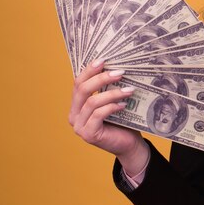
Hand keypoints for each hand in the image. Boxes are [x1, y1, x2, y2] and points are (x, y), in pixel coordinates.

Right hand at [68, 59, 147, 174]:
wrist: (129, 144)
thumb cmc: (122, 122)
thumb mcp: (112, 102)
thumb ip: (106, 89)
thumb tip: (114, 66)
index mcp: (77, 105)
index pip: (78, 83)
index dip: (89, 70)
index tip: (103, 59)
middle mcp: (74, 115)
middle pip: (82, 90)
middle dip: (101, 78)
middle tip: (120, 72)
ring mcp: (79, 126)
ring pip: (92, 102)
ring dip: (112, 93)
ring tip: (129, 90)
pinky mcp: (88, 134)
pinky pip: (98, 114)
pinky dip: (112, 107)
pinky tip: (124, 105)